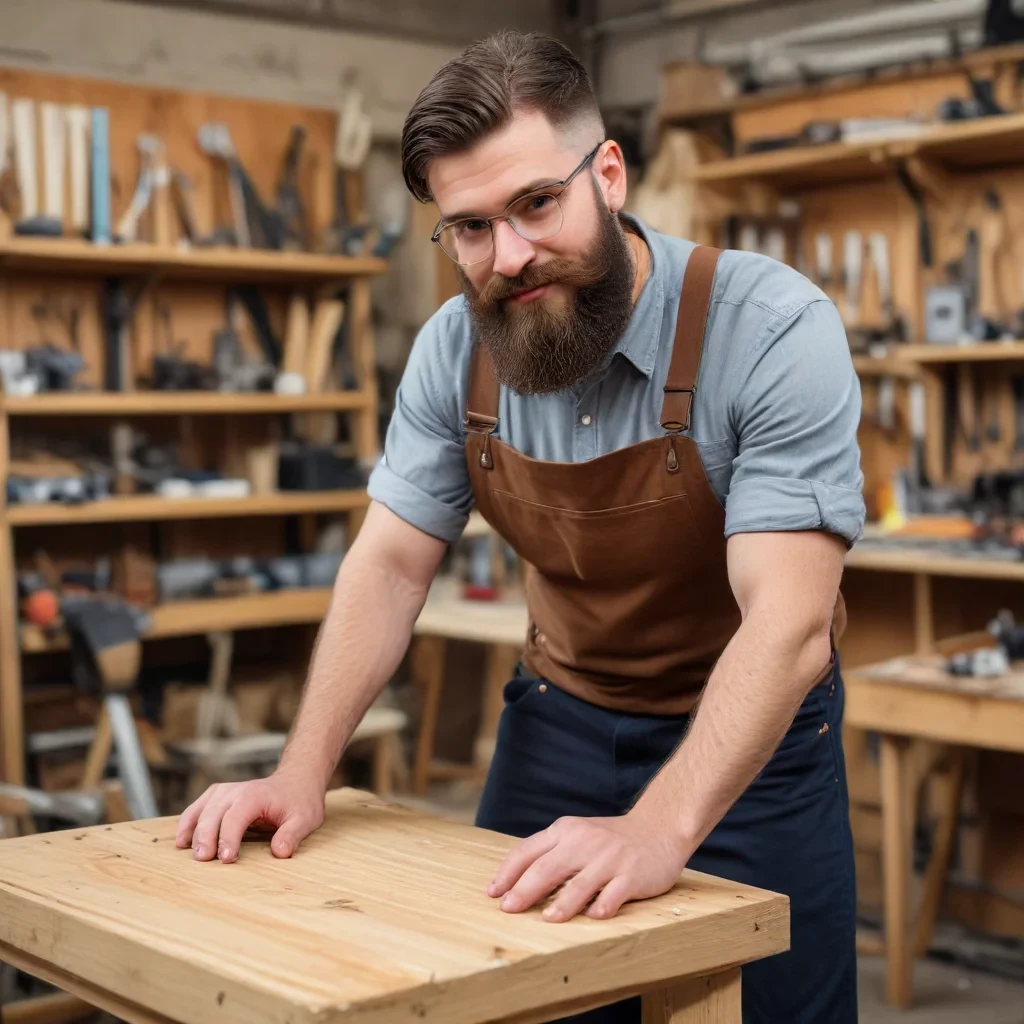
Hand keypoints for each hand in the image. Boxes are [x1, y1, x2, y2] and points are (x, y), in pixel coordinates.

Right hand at [174, 769, 324, 862]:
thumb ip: (292, 835)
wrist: (296, 782)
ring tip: (185, 850)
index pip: (236, 817)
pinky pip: (198, 808)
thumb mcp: (304, 819)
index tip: (226, 859)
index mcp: (255, 795)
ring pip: (202, 809)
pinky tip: (181, 840)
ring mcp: (224, 792)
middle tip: (203, 859)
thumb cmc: (299, 802)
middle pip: (214, 813)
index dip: (229, 838)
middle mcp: (236, 791)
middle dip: (206, 836)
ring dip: (192, 830)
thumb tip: (279, 852)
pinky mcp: (218, 796)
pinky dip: (187, 822)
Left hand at [487, 808, 689, 922]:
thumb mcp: (577, 834)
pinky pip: (613, 894)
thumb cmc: (610, 839)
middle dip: (524, 890)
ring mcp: (609, 858)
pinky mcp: (631, 874)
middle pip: (547, 868)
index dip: (508, 872)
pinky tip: (592, 918)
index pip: (528, 850)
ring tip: (547, 919)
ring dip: (561, 903)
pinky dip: (602, 907)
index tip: (493, 893)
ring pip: (580, 883)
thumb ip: (551, 852)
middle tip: (508, 909)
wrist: (658, 827)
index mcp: (565, 831)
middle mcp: (584, 842)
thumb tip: (515, 883)